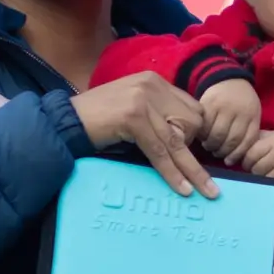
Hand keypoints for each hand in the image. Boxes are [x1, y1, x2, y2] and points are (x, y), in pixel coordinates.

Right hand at [71, 72, 216, 197]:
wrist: (65, 120)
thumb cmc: (99, 120)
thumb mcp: (134, 107)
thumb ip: (158, 113)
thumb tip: (186, 138)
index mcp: (154, 81)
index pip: (192, 108)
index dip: (195, 133)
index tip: (197, 155)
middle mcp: (152, 85)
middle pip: (192, 122)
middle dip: (191, 150)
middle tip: (191, 172)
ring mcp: (143, 99)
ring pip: (177, 141)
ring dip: (192, 170)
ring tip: (208, 192)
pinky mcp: (134, 116)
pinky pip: (159, 151)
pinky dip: (171, 172)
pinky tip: (182, 188)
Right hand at [197, 78, 262, 166]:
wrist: (229, 78)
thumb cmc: (242, 101)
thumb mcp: (251, 113)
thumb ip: (247, 131)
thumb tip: (236, 157)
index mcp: (253, 116)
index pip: (247, 141)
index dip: (237, 154)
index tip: (229, 161)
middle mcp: (240, 112)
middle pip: (231, 140)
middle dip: (223, 151)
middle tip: (217, 154)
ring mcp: (224, 107)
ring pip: (217, 135)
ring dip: (211, 145)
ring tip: (209, 146)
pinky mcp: (209, 103)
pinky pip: (205, 125)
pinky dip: (203, 134)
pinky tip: (202, 136)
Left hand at [242, 127, 273, 186]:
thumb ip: (264, 137)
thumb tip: (243, 142)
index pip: (249, 151)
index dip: (248, 158)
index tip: (252, 162)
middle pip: (252, 165)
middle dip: (254, 169)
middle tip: (262, 170)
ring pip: (259, 176)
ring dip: (261, 178)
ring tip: (271, 175)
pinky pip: (269, 184)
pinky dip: (270, 184)